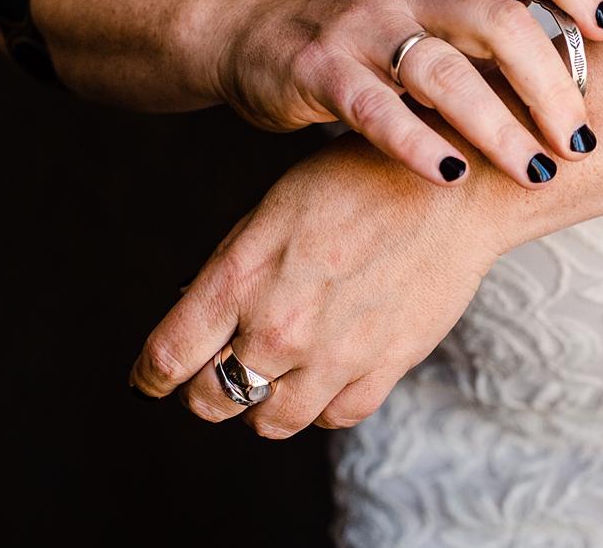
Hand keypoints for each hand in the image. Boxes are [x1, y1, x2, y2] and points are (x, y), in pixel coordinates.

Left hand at [128, 131, 513, 435]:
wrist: (452, 192)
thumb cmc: (362, 181)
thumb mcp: (275, 206)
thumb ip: (233, 265)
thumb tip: (195, 308)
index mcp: (241, 277)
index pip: (166, 359)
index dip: (149, 376)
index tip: (151, 378)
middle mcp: (280, 327)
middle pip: (210, 400)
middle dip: (202, 390)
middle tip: (216, 372)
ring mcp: (333, 355)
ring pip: (269, 421)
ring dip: (261, 404)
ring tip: (274, 375)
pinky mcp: (383, 370)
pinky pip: (332, 418)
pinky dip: (320, 406)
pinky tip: (323, 375)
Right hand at [210, 0, 602, 187]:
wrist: (251, 41)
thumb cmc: (364, 45)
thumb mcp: (429, 27)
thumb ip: (488, 48)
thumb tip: (583, 92)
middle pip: (498, 19)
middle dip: (549, 84)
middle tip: (579, 142)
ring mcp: (363, 29)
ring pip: (443, 70)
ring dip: (498, 126)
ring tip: (536, 173)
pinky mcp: (318, 72)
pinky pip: (374, 109)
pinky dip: (417, 144)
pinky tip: (452, 177)